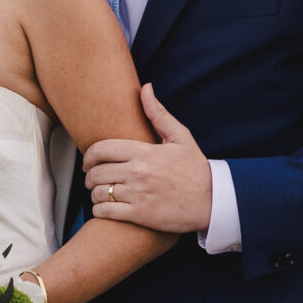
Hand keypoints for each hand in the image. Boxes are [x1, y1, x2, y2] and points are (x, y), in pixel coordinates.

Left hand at [84, 85, 212, 234]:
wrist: (213, 201)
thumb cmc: (195, 169)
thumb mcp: (181, 137)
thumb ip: (158, 114)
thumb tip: (145, 88)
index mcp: (144, 152)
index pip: (101, 149)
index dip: (88, 156)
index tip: (88, 162)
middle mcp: (137, 172)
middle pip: (96, 172)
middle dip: (89, 176)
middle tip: (94, 179)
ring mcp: (137, 194)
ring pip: (98, 193)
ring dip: (95, 194)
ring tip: (100, 194)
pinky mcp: (139, 215)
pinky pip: (105, 212)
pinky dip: (99, 210)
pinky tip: (105, 208)